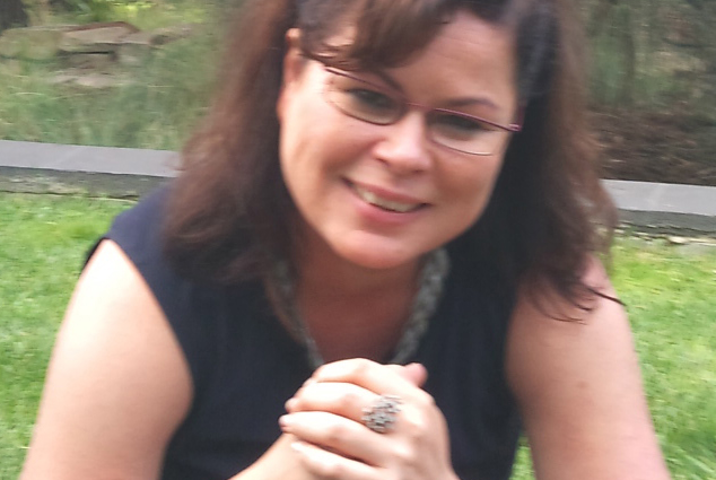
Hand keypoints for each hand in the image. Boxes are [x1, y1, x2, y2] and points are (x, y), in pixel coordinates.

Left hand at [279, 359, 457, 479]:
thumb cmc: (424, 457)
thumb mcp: (425, 421)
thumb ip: (407, 393)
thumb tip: (407, 366)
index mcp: (416, 402)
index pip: (363, 370)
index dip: (330, 372)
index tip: (313, 381)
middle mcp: (409, 427)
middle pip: (345, 397)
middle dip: (311, 397)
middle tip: (294, 403)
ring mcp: (397, 458)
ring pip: (336, 430)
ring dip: (303, 423)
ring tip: (288, 423)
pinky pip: (336, 467)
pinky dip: (311, 455)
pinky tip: (299, 448)